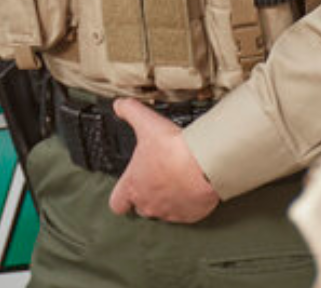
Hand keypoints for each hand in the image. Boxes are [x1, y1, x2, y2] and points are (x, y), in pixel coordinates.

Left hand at [107, 100, 220, 223]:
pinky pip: (186, 212)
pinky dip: (188, 203)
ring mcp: (170, 212)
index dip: (121, 196)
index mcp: (133, 187)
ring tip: (177, 180)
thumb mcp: (146, 122)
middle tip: (157, 177)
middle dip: (147, 194)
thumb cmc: (172, 149)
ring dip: (168, 199)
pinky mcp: (191, 215)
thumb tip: (118, 105)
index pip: (117, 203)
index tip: (129, 187)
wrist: (204, 165)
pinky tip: (193, 187)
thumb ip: (129, 111)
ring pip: (164, 211)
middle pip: (141, 207)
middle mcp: (149, 204)